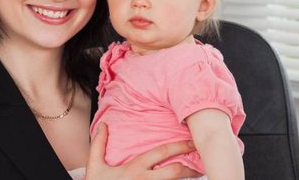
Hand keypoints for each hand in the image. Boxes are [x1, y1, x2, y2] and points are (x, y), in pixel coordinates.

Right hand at [86, 123, 201, 179]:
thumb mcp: (95, 167)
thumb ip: (99, 145)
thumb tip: (103, 125)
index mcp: (135, 168)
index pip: (162, 153)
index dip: (180, 146)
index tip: (193, 142)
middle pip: (175, 172)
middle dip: (191, 166)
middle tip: (203, 162)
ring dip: (187, 179)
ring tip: (198, 174)